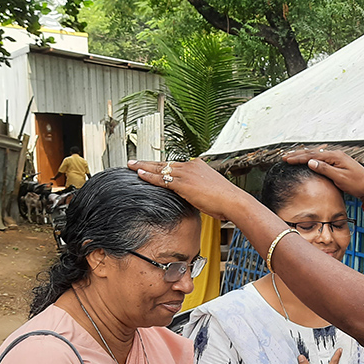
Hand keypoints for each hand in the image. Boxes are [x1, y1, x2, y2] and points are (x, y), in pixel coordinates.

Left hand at [127, 158, 248, 219]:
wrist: (233, 201)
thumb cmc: (225, 200)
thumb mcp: (210, 191)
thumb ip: (198, 190)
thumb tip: (194, 196)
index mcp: (197, 166)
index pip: (174, 165)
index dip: (160, 165)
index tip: (151, 165)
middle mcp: (190, 166)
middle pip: (163, 163)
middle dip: (147, 162)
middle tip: (134, 161)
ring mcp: (186, 174)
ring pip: (159, 168)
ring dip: (143, 167)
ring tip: (131, 165)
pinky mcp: (183, 183)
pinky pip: (161, 179)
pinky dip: (149, 176)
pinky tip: (139, 174)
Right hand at [282, 149, 363, 207]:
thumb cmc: (357, 184)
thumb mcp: (340, 178)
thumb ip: (325, 169)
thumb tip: (310, 162)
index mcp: (335, 156)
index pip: (312, 155)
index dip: (298, 158)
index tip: (286, 160)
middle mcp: (336, 155)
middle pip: (313, 152)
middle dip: (298, 155)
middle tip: (285, 157)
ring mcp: (337, 158)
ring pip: (317, 155)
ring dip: (304, 156)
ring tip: (292, 157)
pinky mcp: (338, 164)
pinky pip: (322, 159)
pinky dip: (312, 159)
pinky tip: (308, 160)